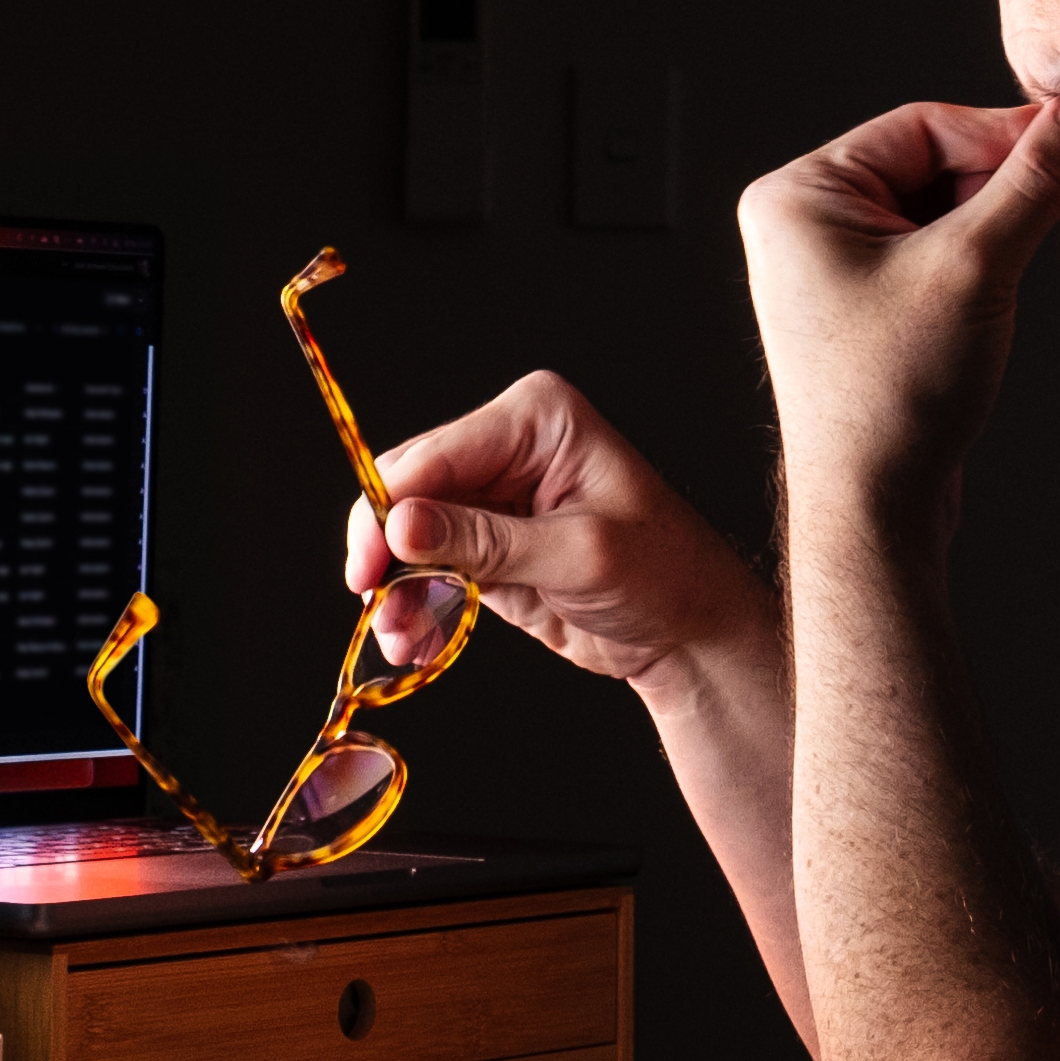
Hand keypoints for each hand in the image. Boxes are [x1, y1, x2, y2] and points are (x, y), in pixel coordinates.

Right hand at [340, 372, 772, 700]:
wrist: (691, 632)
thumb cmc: (664, 575)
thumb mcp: (578, 556)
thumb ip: (486, 542)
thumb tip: (401, 528)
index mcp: (537, 420)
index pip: (436, 454)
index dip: (387, 508)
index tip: (368, 567)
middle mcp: (508, 448)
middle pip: (411, 489)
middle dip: (387, 552)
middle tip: (376, 606)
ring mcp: (494, 498)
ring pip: (409, 534)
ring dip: (397, 587)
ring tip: (398, 636)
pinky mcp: (487, 546)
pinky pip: (429, 568)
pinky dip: (415, 604)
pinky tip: (413, 640)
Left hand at [736, 93, 1059, 523]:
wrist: (874, 507)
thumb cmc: (891, 397)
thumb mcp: (976, 266)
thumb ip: (1035, 180)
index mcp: (799, 195)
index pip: (924, 126)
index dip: (1008, 134)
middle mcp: (803, 224)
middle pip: (932, 164)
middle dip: (1005, 185)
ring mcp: (831, 268)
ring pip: (941, 210)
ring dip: (998, 226)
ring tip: (1033, 260)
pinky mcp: (864, 307)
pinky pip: (933, 253)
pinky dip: (981, 261)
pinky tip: (1003, 292)